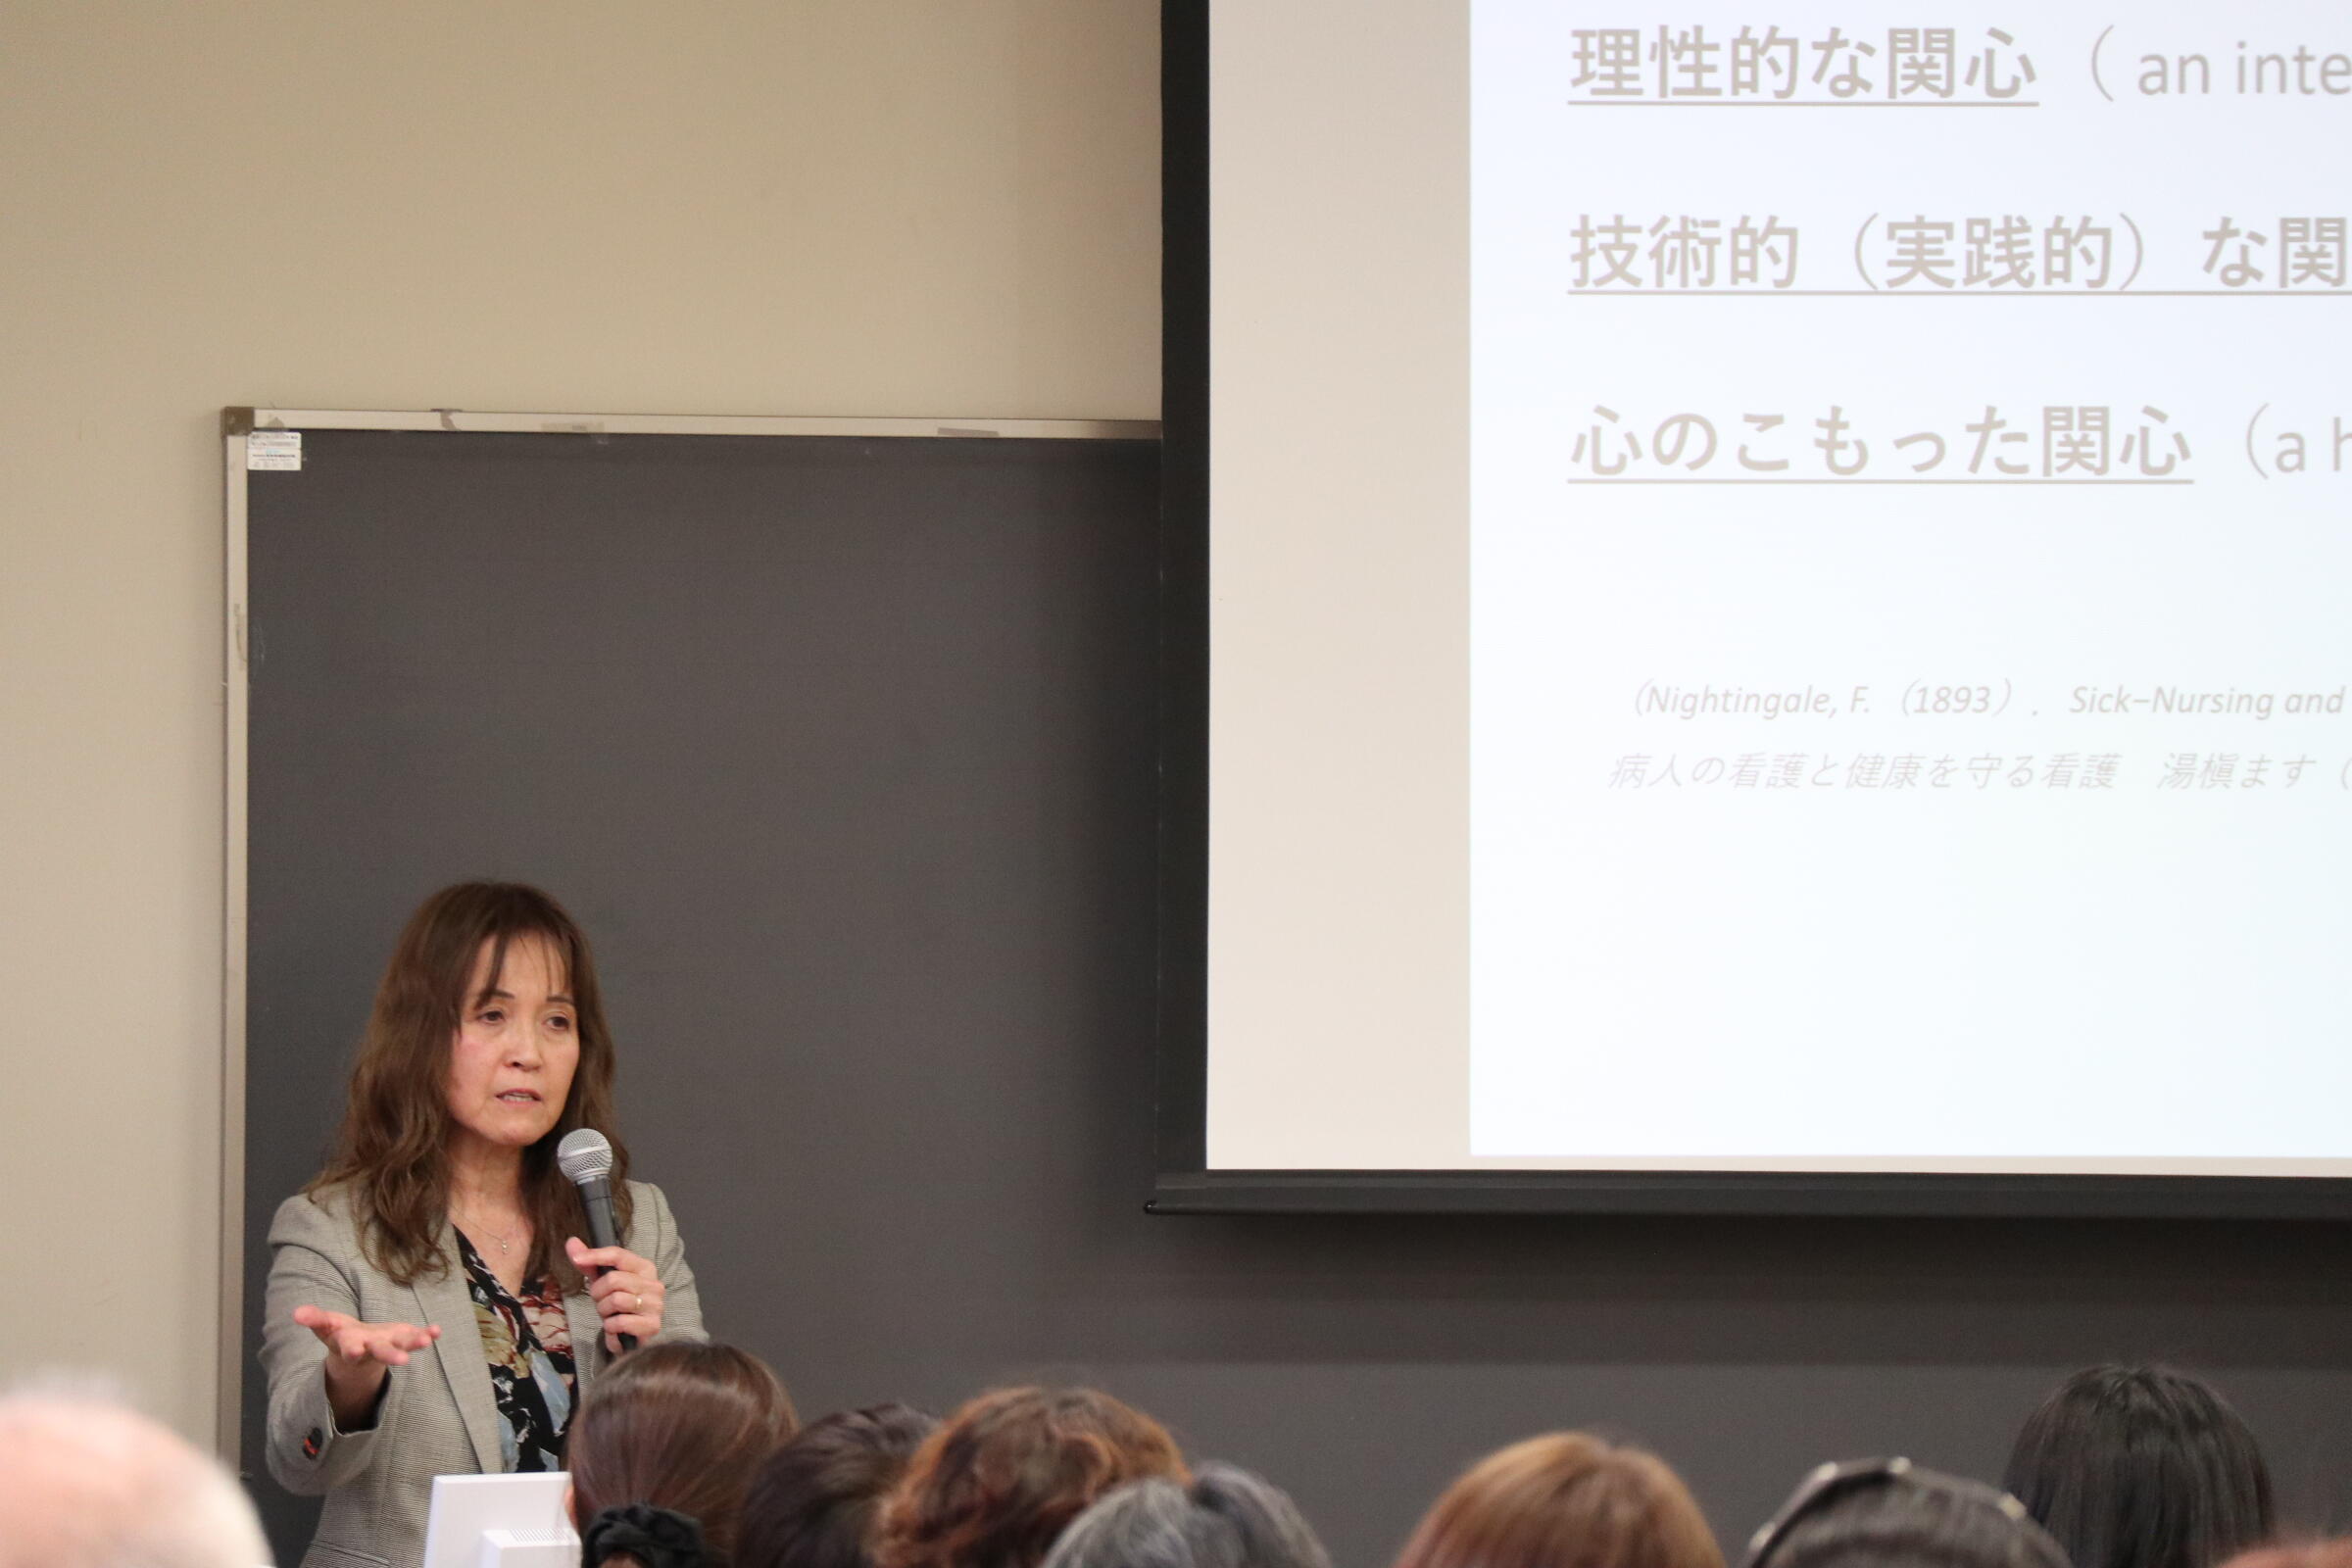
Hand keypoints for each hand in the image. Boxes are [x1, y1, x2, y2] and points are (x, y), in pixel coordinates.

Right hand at [292, 1306, 439, 1428]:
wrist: (359, 1351)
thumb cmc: (341, 1334)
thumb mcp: (326, 1326)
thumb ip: (314, 1319)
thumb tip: (296, 1313)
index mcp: (350, 1346)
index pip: (349, 1349)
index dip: (351, 1350)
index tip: (354, 1351)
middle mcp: (371, 1349)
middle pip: (380, 1353)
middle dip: (390, 1354)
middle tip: (403, 1360)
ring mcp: (389, 1345)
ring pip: (401, 1346)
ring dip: (414, 1343)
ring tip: (428, 1341)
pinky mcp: (403, 1338)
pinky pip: (417, 1336)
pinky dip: (427, 1333)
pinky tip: (437, 1330)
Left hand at [567, 1236, 665, 1352]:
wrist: (631, 1335)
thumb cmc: (618, 1304)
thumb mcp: (602, 1282)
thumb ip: (589, 1262)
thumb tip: (571, 1241)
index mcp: (644, 1268)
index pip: (619, 1255)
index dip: (596, 1255)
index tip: (577, 1260)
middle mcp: (654, 1284)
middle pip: (613, 1279)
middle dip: (598, 1294)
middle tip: (602, 1302)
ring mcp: (656, 1304)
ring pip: (616, 1300)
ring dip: (604, 1312)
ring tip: (610, 1316)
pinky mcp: (652, 1325)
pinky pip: (620, 1322)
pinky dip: (611, 1327)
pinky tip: (615, 1329)